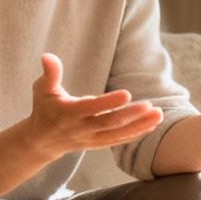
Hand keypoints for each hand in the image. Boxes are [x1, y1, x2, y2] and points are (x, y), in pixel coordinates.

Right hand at [20, 53, 162, 156]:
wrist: (42, 141)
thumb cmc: (44, 108)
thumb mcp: (41, 90)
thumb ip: (49, 74)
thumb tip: (47, 56)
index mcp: (68, 114)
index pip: (90, 108)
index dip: (108, 103)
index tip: (127, 94)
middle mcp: (81, 129)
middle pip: (108, 123)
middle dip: (130, 116)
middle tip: (150, 106)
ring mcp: (91, 139)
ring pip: (117, 134)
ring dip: (139, 126)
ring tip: (159, 115)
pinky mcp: (98, 143)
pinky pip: (119, 140)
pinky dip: (136, 134)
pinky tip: (152, 124)